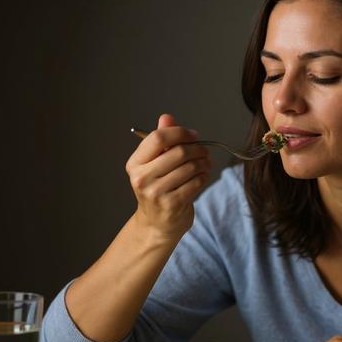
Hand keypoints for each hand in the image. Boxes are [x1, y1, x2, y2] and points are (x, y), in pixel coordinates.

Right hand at [125, 113, 211, 239]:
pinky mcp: (172, 204)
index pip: (157, 138)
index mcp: (135, 164)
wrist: (157, 224)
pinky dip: (204, 176)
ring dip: (204, 163)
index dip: (179, 132)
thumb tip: (166, 117)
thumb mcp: (155, 164)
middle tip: (205, 151)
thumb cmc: (159, 189)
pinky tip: (202, 176)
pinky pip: (196, 182)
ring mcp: (156, 193)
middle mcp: (141, 178)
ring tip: (206, 163)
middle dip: (197, 149)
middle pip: (178, 152)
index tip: (193, 135)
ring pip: (190, 167)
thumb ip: (162, 140)